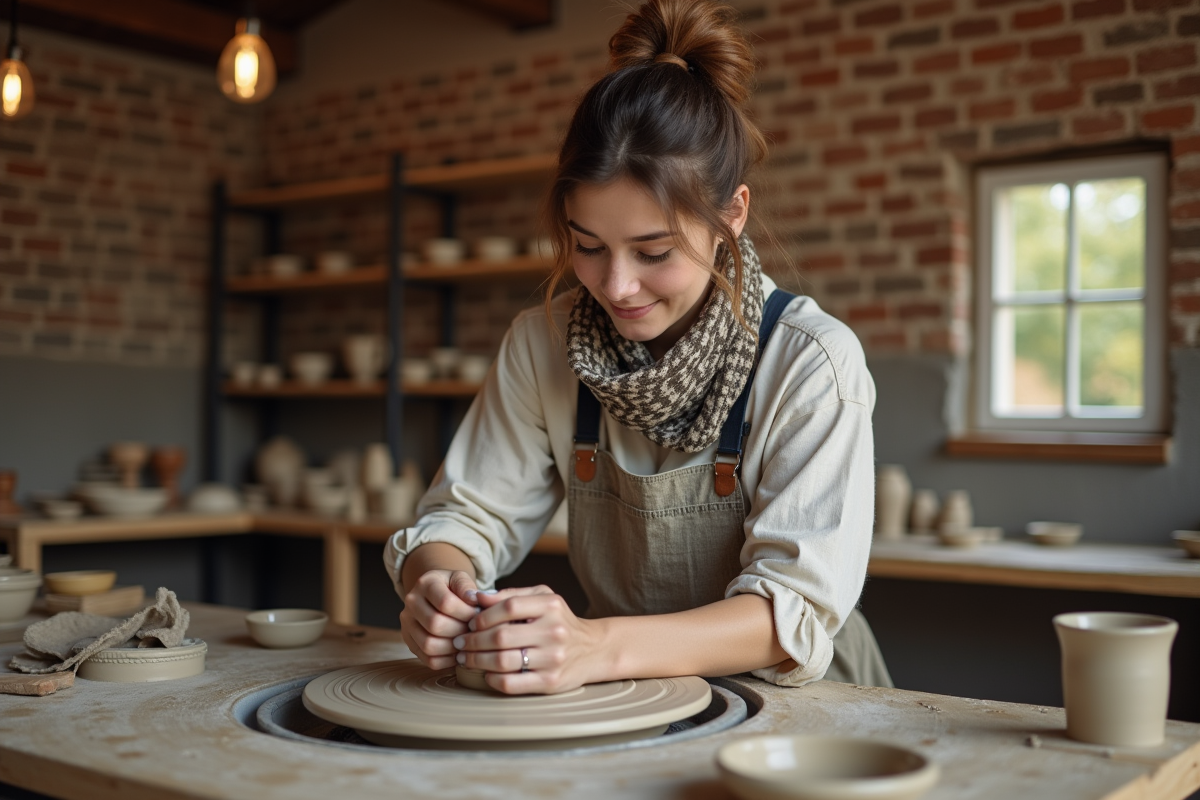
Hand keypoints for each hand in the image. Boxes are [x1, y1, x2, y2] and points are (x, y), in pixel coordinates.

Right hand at [399, 569, 479, 669]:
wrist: (435, 595)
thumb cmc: (453, 588)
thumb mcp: (461, 579)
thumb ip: (468, 587)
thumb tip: (474, 599)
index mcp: (425, 583)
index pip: (445, 602)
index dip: (466, 613)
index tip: (479, 615)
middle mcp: (411, 603)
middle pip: (435, 625)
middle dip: (460, 631)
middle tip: (475, 631)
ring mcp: (407, 624)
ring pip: (429, 645)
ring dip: (454, 648)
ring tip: (468, 642)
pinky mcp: (409, 642)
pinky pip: (428, 660)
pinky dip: (447, 661)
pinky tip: (459, 653)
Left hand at [452, 585, 609, 693]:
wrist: (593, 650)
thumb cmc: (560, 622)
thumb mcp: (542, 598)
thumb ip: (510, 596)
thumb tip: (475, 598)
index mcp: (551, 606)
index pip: (508, 607)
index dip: (483, 615)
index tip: (470, 623)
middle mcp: (554, 631)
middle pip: (501, 636)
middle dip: (473, 640)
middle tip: (459, 642)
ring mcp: (553, 658)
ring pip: (503, 661)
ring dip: (477, 660)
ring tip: (465, 658)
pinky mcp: (550, 682)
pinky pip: (511, 682)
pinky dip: (492, 678)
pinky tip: (486, 673)